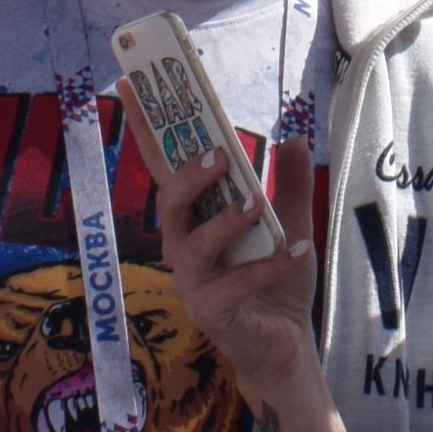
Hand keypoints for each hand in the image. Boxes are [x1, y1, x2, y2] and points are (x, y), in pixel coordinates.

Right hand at [151, 133, 326, 407]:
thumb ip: (290, 185)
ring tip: (258, 203)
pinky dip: (269, 265)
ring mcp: (192, 283)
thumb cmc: (275, 284)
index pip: (164, 169)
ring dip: (225, 219)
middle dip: (190, 177)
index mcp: (194, 220)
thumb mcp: (290, 225)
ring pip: (194, 244)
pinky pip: (236, 284)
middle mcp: (183, 248)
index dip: (146, 129)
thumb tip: (292, 137)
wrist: (285, 346)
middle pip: (169, 204)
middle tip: (221, 155)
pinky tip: (298, 250)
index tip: (133, 85)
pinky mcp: (211, 313)